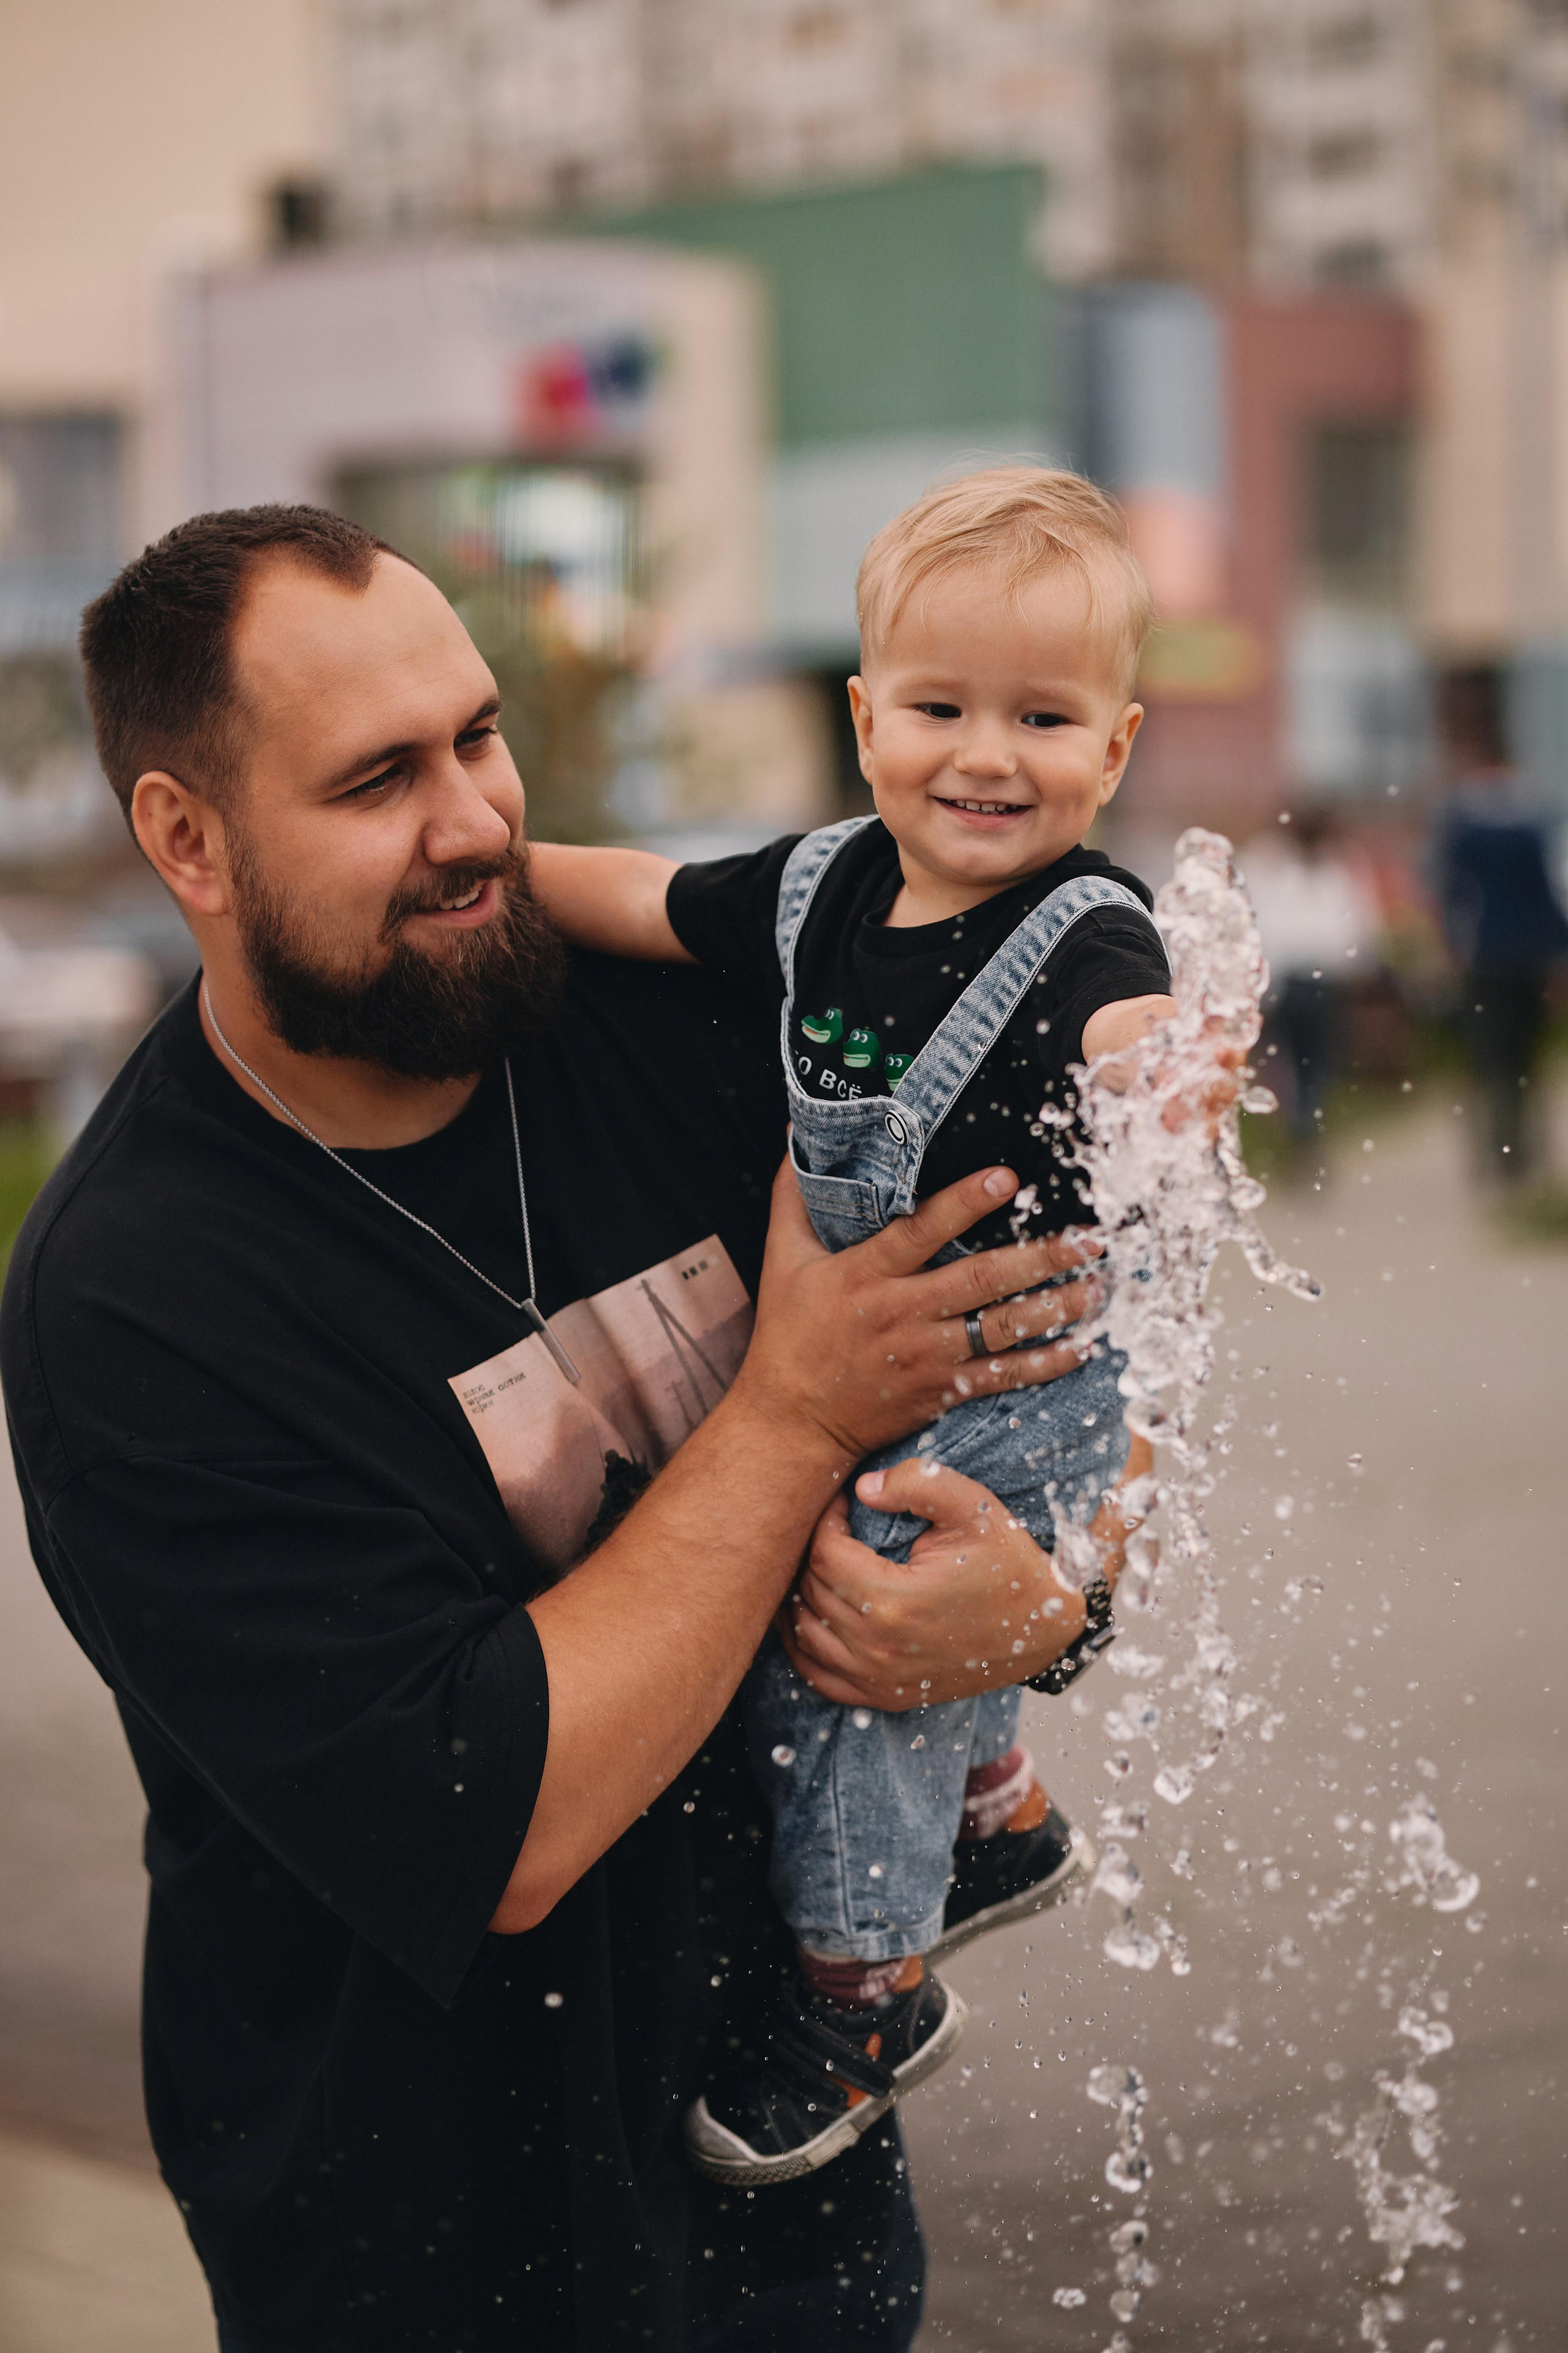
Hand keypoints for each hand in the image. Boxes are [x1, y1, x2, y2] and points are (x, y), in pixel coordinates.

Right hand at [736, 1158, 1102, 1466]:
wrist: (791, 1422)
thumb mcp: (782, 1258)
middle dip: (1041, 1258)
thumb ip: (793, 1196)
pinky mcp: (941, 1391)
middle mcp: (903, 1314)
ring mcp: (927, 1356)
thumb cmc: (789, 1335)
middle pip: (982, 1280)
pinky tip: (1081, 1346)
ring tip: (1098, 1286)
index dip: (965, 1203)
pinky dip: (1045, 1363)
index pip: (922, 1230)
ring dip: (1056, 1308)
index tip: (1008, 1178)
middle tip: (1089, 1239)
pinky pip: (1002, 1377)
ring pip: (1002, 1328)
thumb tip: (793, 1135)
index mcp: (866, 1275)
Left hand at [780, 1436, 1152, 1709]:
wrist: (1045, 1628)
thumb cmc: (1009, 1564)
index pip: (823, 1553)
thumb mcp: (975, 1508)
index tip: (843, 1503)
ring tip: (821, 1562)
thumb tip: (862, 1488)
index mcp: (892, 1601)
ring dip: (801, 1595)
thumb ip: (918, 1483)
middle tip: (834, 1527)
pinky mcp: (885, 1697)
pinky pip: (816, 1676)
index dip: (825, 1520)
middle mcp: (876, 1648)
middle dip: (813, 1552)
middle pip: (809, 1591)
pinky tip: (810, 1614)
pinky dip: (803, 1645)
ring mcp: (878, 1679)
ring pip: (803, 1633)